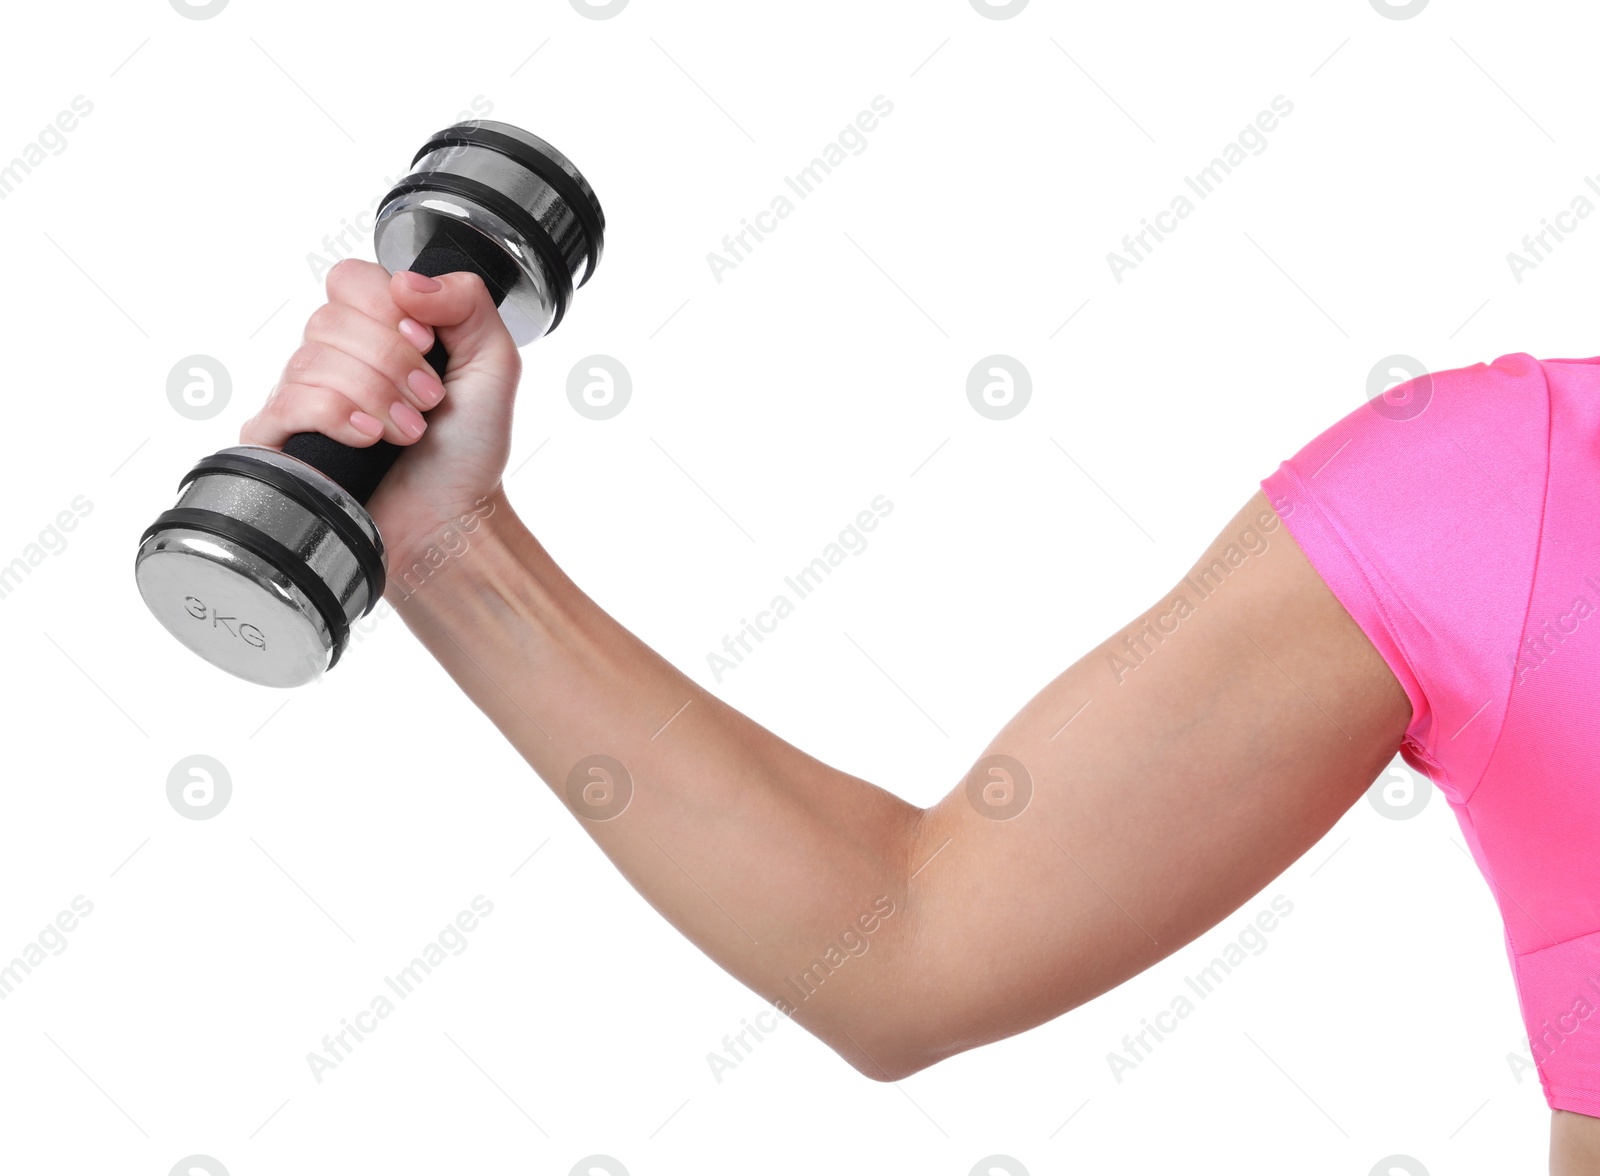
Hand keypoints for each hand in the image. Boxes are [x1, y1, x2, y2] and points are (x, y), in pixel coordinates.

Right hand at [239, 257, 521, 583]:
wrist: (453, 521)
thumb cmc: (467, 451)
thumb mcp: (494, 364)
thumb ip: (467, 302)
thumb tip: (407, 281)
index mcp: (375, 331)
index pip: (351, 280)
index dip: (387, 310)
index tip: (427, 347)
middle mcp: (332, 358)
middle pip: (330, 320)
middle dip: (392, 364)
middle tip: (427, 402)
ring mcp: (301, 398)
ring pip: (311, 360)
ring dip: (374, 398)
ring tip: (407, 432)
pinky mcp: (281, 441)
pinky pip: (286, 404)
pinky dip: (335, 417)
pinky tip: (367, 439)